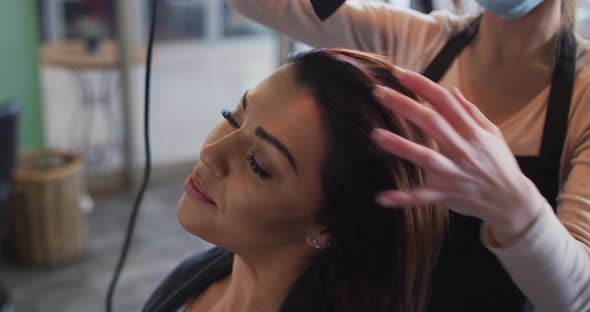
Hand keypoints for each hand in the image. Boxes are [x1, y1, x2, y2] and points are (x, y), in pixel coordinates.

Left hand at [372, 67, 544, 244]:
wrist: (512, 202)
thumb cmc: (500, 164)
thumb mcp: (493, 134)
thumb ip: (471, 112)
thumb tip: (451, 90)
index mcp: (471, 132)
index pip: (443, 101)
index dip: (422, 86)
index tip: (400, 74)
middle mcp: (461, 149)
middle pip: (431, 122)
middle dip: (405, 105)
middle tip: (379, 92)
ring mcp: (453, 173)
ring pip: (424, 157)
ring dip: (400, 146)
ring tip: (376, 134)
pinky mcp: (446, 194)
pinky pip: (421, 197)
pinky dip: (402, 198)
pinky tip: (382, 197)